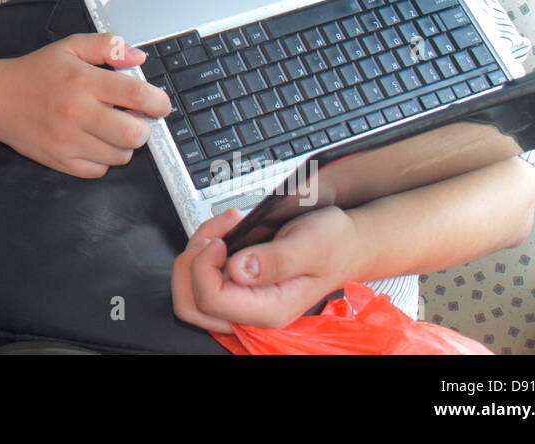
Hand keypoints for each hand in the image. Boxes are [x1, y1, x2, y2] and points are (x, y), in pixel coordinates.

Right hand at [0, 33, 169, 178]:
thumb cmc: (36, 72)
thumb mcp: (70, 47)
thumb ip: (107, 46)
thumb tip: (139, 57)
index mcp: (83, 81)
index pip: (137, 95)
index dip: (158, 102)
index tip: (159, 104)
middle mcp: (77, 112)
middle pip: (134, 134)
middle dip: (143, 128)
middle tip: (134, 119)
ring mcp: (68, 140)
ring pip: (120, 155)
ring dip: (124, 144)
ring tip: (110, 129)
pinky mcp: (61, 161)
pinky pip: (99, 170)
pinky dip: (103, 159)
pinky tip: (94, 142)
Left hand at [171, 206, 359, 332]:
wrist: (345, 242)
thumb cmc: (334, 244)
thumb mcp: (311, 245)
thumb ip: (277, 260)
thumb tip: (239, 269)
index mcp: (269, 309)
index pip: (211, 301)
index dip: (204, 267)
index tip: (220, 242)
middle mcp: (252, 309)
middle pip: (190, 303)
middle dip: (192, 262)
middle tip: (215, 236)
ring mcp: (241, 297)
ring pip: (190, 286)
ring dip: (198, 250)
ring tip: (225, 225)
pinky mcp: (236, 282)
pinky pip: (202, 272)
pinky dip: (205, 246)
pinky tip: (227, 228)